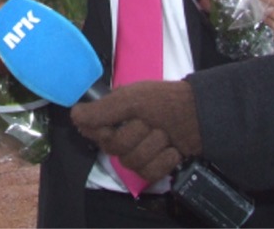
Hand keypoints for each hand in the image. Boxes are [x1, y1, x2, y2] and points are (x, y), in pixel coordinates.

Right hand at [71, 81, 200, 182]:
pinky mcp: (153, 168)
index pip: (91, 131)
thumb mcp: (132, 99)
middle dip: (137, 134)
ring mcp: (137, 153)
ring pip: (132, 162)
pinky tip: (172, 150)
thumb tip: (73, 114)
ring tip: (165, 135)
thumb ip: (102, 109)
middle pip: (114, 148)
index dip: (105, 129)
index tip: (120, 119)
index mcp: (111, 118)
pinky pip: (149, 173)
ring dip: (154, 146)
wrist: (200, 115)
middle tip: (150, 122)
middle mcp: (120, 136)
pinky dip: (164, 161)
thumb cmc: (164, 101)